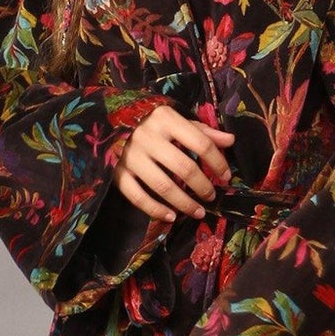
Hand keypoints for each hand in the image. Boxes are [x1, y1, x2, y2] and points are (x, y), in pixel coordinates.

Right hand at [118, 106, 238, 221]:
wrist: (104, 119)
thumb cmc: (147, 121)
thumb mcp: (174, 119)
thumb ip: (201, 131)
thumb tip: (230, 141)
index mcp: (165, 119)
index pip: (200, 143)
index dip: (217, 162)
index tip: (225, 176)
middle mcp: (147, 137)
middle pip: (184, 168)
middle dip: (202, 186)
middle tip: (211, 197)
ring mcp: (130, 156)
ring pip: (163, 186)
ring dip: (184, 203)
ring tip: (198, 212)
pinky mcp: (116, 172)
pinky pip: (137, 196)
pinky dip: (155, 210)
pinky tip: (171, 216)